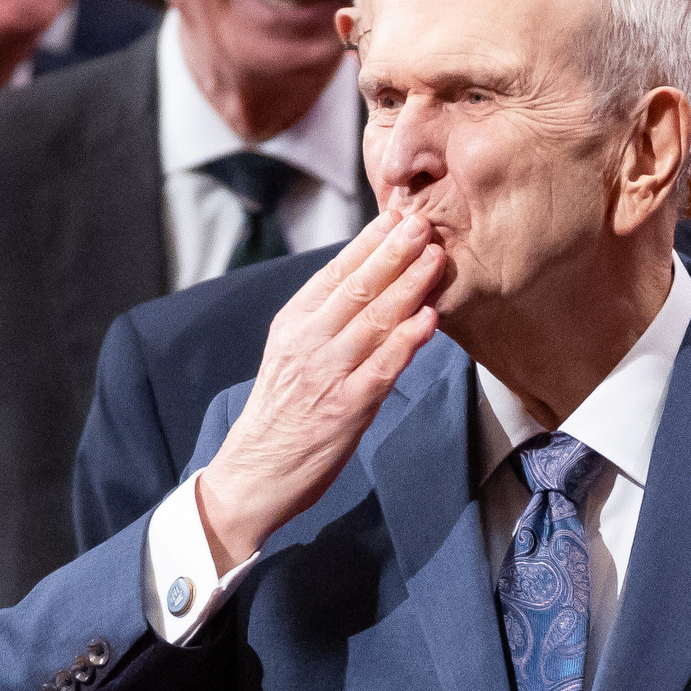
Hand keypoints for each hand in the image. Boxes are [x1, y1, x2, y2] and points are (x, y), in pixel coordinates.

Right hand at [195, 208, 448, 568]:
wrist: (253, 474)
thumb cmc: (280, 416)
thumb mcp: (291, 356)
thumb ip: (324, 323)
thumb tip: (368, 288)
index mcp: (292, 324)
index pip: (334, 272)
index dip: (369, 242)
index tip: (397, 216)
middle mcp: (307, 342)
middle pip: (356, 287)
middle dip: (394, 251)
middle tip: (424, 222)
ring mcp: (326, 373)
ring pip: (373, 320)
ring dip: (409, 286)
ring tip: (436, 258)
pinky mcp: (346, 408)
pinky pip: (382, 367)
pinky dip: (407, 340)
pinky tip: (429, 318)